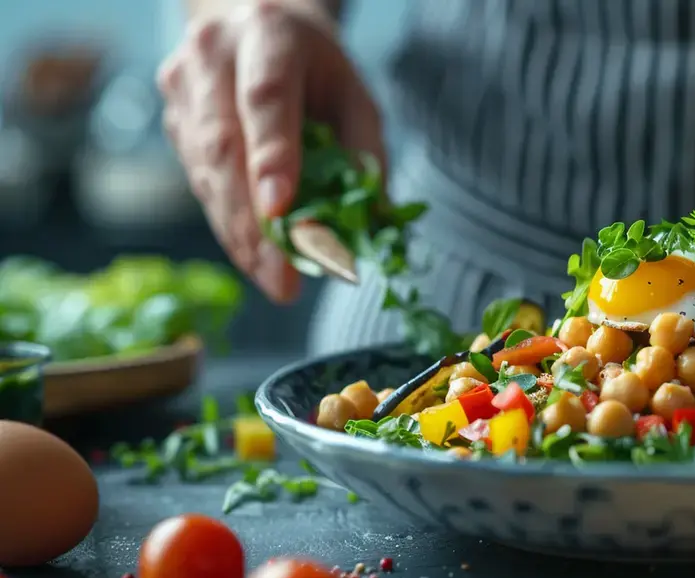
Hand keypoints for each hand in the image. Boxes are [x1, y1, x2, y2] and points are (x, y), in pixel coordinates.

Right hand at [158, 1, 385, 302]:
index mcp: (269, 35)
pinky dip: (228, 224)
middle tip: (281, 276)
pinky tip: (253, 256)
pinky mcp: (172, 118)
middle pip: (225, 144)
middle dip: (253, 221)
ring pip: (205, 171)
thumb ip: (365, 152)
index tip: (281, 211)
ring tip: (274, 279)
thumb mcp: (355, 95)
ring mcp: (183, 86)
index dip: (271, 156)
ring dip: (239, 234)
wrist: (256, 26)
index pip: (266, 99)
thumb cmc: (315, 68)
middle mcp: (213, 54)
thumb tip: (369, 221)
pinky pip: (197, 181)